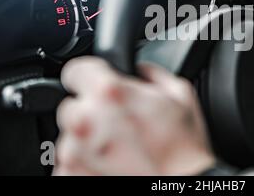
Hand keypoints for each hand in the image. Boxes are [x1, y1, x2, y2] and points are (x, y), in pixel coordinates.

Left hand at [54, 57, 214, 175]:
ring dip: (89, 140)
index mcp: (109, 93)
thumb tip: (139, 70)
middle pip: (73, 105)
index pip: (75, 70)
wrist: (180, 189)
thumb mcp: (181, 94)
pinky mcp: (70, 176)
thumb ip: (151, 73)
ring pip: (71, 136)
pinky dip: (87, 163)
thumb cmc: (183, 150)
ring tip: (121, 149)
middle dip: (92, 111)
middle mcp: (85, 121)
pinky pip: (70, 163)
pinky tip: (114, 165)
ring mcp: (74, 153)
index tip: (93, 83)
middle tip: (119, 123)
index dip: (88, 76)